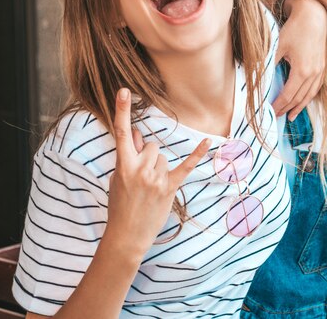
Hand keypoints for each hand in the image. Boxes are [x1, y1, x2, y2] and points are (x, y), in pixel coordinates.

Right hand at [105, 88, 210, 256]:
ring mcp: (156, 179)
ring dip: (158, 168)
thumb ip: (128, 155)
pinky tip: (208, 141)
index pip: (121, 133)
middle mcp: (141, 169)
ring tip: (149, 188)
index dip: (121, 110)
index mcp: (123, 165)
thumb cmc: (120, 206)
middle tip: (141, 178)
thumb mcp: (118, 178)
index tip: (123, 90)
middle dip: (147, 156)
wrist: (126, 235)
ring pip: (163, 157)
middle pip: (151, 146)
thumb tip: (137, 135)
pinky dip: (197, 154)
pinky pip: (186, 166)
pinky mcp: (170, 187)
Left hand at [273, 0, 326, 119]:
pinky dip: (308, 97)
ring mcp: (320, 70)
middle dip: (286, 108)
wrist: (313, 16)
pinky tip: (303, 100)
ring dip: (299, 106)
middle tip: (276, 116)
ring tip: (290, 115)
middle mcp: (313, 73)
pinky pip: (316, 87)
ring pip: (309, 95)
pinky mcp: (322, 66)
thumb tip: (255, 78)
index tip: (269, 112)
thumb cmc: (294, 29)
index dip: (278, 105)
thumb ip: (267, 64)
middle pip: (298, 98)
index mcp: (302, 71)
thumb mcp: (277, 46)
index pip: (288, 95)